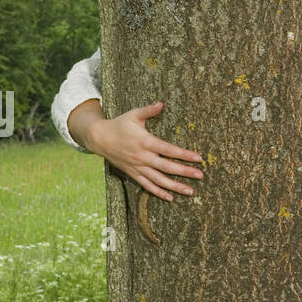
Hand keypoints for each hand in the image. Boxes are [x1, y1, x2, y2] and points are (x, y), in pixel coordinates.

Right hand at [72, 99, 202, 199]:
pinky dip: (159, 192)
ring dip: (175, 186)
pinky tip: (171, 198)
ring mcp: (138, 167)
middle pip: (166, 167)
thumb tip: (162, 103)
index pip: (168, 149)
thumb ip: (149, 110)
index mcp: (145, 141)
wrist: (100, 138)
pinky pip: (147, 185)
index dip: (183, 154)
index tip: (198, 158)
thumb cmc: (119, 124)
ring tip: (190, 191)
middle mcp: (142, 157)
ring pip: (159, 180)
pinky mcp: (133, 173)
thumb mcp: (133, 114)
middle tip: (201, 175)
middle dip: (184, 172)